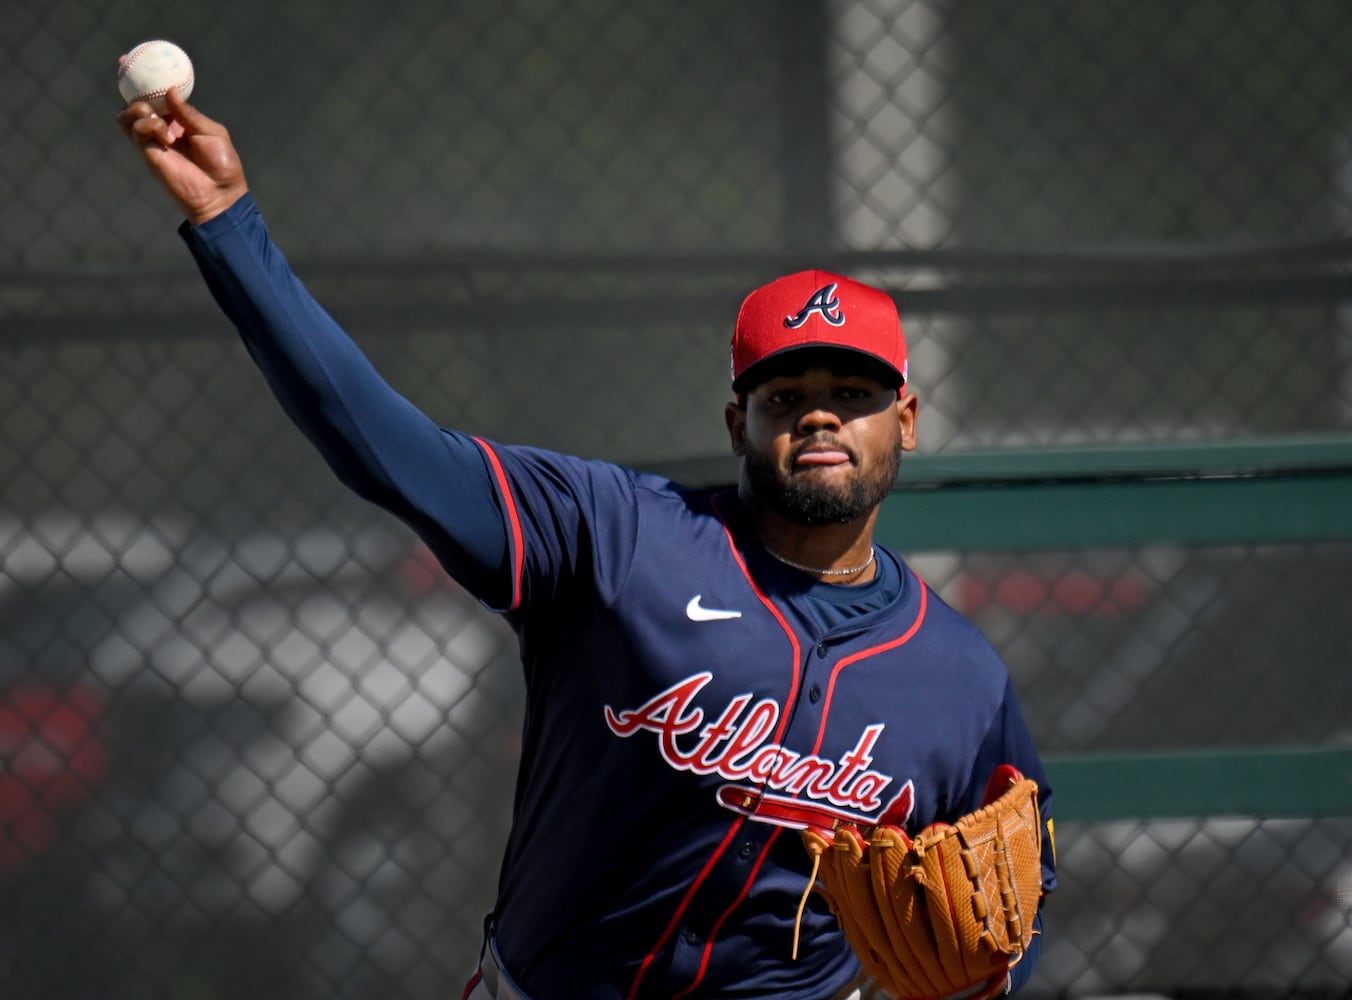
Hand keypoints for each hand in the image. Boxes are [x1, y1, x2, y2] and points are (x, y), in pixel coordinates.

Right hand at [117, 85, 247, 225]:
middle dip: (129, 86)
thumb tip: (169, 91)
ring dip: (140, 110)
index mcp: (180, 121)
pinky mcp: (149, 154)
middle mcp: (164, 129)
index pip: (158, 97)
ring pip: (129, 116)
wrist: (220, 195)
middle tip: (126, 71)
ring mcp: (154, 142)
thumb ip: (189, 113)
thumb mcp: (211, 132)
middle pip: (137, 102)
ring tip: (160, 121)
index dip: (146, 80)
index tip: (133, 60)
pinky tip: (164, 134)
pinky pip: (136, 131)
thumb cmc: (222, 165)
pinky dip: (146, 125)